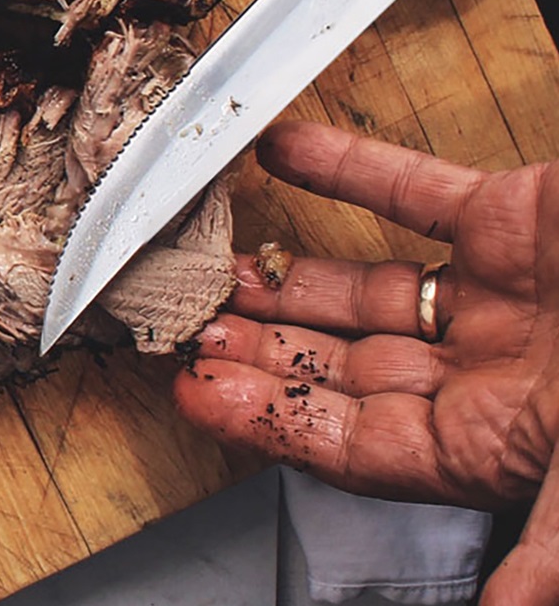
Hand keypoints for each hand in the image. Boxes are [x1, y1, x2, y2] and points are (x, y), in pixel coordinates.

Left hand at [174, 121, 558, 604]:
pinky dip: (341, 167)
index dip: (270, 423)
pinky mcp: (511, 213)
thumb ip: (553, 552)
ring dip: (285, 271)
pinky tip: (280, 154)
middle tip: (184, 330)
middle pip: (342, 364)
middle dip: (260, 348)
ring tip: (214, 265)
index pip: (353, 442)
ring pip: (362, 282)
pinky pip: (406, 186)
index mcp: (503, 443)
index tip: (197, 396)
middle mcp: (492, 369)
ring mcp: (498, 290)